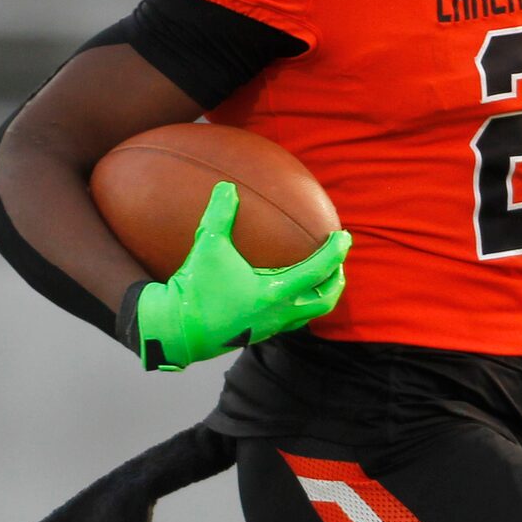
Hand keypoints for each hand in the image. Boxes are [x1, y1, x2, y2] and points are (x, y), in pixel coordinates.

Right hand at [131, 182, 349, 371]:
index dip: (336, 252)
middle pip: (324, 301)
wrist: (176, 330)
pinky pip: (290, 319)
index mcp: (274, 294)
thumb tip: (227, 187)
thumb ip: (219, 215)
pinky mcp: (257, 333)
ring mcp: (269, 327)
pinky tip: (285, 290)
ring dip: (319, 295)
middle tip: (338, 261)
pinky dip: (299, 303)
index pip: (318, 271)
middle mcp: (278, 314)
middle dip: (336, 280)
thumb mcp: (207, 247)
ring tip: (319, 277)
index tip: (345, 237)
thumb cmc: (195, 288)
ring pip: (309, 315)